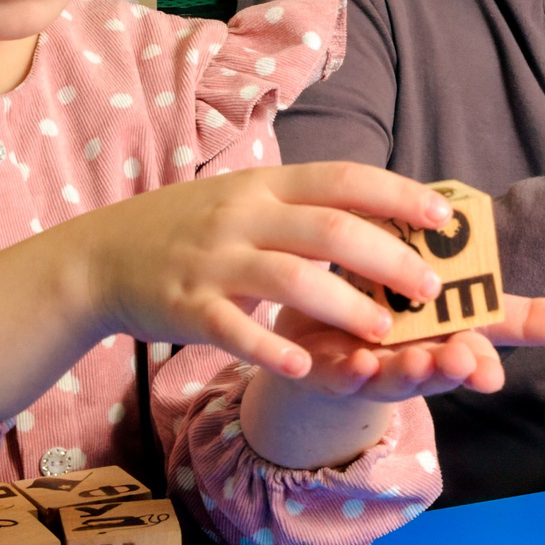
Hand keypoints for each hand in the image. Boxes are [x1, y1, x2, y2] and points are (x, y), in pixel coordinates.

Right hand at [74, 162, 450, 375]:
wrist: (99, 256)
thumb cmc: (188, 229)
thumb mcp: (244, 199)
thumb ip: (301, 206)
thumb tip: (378, 213)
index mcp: (265, 184)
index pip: (344, 179)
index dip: (398, 196)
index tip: (445, 218)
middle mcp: (242, 215)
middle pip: (329, 229)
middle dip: (387, 258)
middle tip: (430, 289)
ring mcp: (213, 260)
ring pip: (290, 279)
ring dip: (344, 306)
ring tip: (384, 332)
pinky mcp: (186, 306)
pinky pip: (234, 328)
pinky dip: (271, 347)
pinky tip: (306, 365)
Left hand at [272, 296, 544, 402]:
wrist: (325, 330)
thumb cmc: (405, 316)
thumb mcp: (463, 305)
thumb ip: (520, 315)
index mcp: (449, 343)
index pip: (478, 356)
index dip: (484, 366)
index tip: (492, 375)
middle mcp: (415, 362)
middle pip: (437, 370)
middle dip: (450, 369)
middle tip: (460, 361)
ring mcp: (372, 371)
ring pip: (391, 377)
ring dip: (404, 372)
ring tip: (414, 361)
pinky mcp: (330, 372)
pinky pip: (337, 376)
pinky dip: (346, 372)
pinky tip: (355, 362)